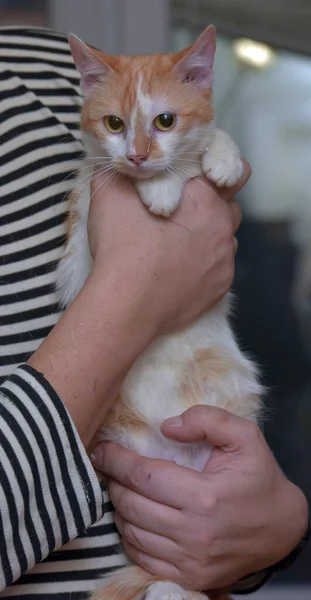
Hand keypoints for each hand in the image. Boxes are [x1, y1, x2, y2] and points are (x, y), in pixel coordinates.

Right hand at [88, 166, 247, 333]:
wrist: (126, 306)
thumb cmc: (120, 247)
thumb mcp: (109, 193)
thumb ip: (118, 168)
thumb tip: (122, 159)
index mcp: (205, 199)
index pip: (231, 169)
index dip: (210, 171)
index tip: (191, 179)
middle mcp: (223, 229)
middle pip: (228, 206)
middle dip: (210, 204)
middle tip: (180, 211)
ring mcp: (224, 262)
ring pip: (224, 239)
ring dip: (207, 236)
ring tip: (176, 244)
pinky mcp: (219, 289)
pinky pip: (217, 269)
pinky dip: (203, 265)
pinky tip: (178, 268)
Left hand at [92, 406, 307, 590]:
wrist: (282, 528)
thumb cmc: (259, 478)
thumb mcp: (245, 436)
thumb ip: (208, 420)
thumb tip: (166, 427)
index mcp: (204, 496)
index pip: (143, 477)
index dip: (116, 460)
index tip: (101, 449)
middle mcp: (193, 533)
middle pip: (131, 505)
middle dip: (113, 482)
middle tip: (111, 467)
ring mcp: (190, 560)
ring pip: (132, 532)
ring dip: (119, 508)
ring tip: (121, 489)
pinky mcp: (189, 577)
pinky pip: (142, 558)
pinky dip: (130, 536)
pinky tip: (134, 518)